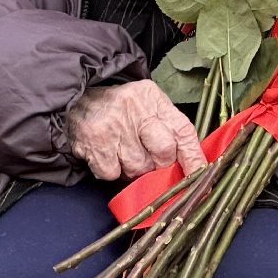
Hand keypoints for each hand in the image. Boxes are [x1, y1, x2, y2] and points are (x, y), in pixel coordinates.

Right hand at [63, 80, 206, 181]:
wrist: (76, 101)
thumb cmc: (119, 107)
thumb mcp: (146, 104)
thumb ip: (168, 127)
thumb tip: (192, 164)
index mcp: (153, 99)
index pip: (182, 130)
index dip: (194, 157)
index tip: (201, 177)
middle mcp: (136, 110)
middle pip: (164, 152)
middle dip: (160, 166)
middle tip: (151, 163)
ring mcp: (115, 127)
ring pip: (139, 168)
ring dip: (134, 170)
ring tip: (125, 154)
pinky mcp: (96, 144)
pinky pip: (114, 174)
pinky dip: (112, 171)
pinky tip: (108, 156)